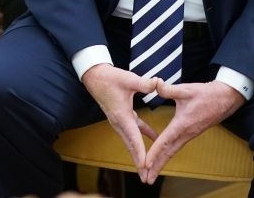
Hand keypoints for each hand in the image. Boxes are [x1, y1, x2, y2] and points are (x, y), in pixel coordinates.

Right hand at [82, 64, 159, 180]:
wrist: (94, 76)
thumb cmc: (110, 77)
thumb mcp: (128, 79)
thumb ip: (144, 83)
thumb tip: (159, 83)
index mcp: (121, 115)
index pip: (133, 138)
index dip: (140, 152)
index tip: (145, 166)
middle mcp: (119, 122)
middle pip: (131, 146)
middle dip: (138, 162)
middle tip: (146, 177)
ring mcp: (119, 121)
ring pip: (131, 141)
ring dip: (138, 154)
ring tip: (146, 168)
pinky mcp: (121, 116)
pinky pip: (133, 131)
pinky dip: (142, 137)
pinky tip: (154, 138)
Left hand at [141, 79, 245, 183]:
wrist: (226, 98)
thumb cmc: (206, 94)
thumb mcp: (186, 89)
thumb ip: (168, 89)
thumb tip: (155, 83)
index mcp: (182, 125)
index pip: (165, 142)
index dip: (154, 153)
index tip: (145, 164)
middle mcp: (186, 133)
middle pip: (168, 153)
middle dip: (157, 167)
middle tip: (146, 179)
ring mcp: (189, 134)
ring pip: (172, 151)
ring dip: (161, 163)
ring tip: (151, 173)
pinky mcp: (191, 133)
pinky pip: (176, 147)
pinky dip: (167, 154)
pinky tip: (161, 158)